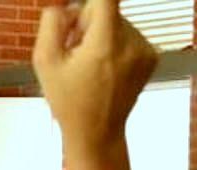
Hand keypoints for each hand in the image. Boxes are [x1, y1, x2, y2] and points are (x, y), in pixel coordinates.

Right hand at [32, 0, 156, 150]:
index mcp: (104, 44)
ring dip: (102, 34)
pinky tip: (104, 67)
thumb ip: (52, 24)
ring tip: (89, 63)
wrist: (96, 131)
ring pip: (118, 22)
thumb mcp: (45, 62)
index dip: (88, 4)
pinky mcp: (151, 56)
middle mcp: (130, 43)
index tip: (77, 13)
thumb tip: (66, 5)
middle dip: (88, 22)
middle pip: (107, 10)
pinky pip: (130, 35)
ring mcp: (145, 49)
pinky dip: (116, 44)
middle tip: (74, 49)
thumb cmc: (68, 100)